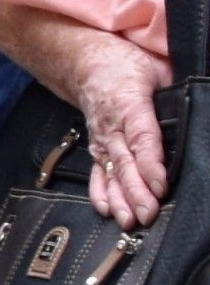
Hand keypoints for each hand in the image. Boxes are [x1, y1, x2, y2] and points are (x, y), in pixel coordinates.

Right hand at [67, 28, 172, 227]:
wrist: (87, 63)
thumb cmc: (126, 64)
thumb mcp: (158, 68)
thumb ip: (177, 89)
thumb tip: (200, 102)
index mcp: (128, 103)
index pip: (142, 138)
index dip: (151, 163)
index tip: (161, 185)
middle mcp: (111, 126)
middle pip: (124, 163)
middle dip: (136, 191)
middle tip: (148, 213)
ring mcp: (102, 139)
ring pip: (110, 172)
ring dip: (119, 198)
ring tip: (129, 221)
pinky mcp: (97, 147)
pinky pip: (97, 173)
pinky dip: (100, 193)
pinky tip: (107, 210)